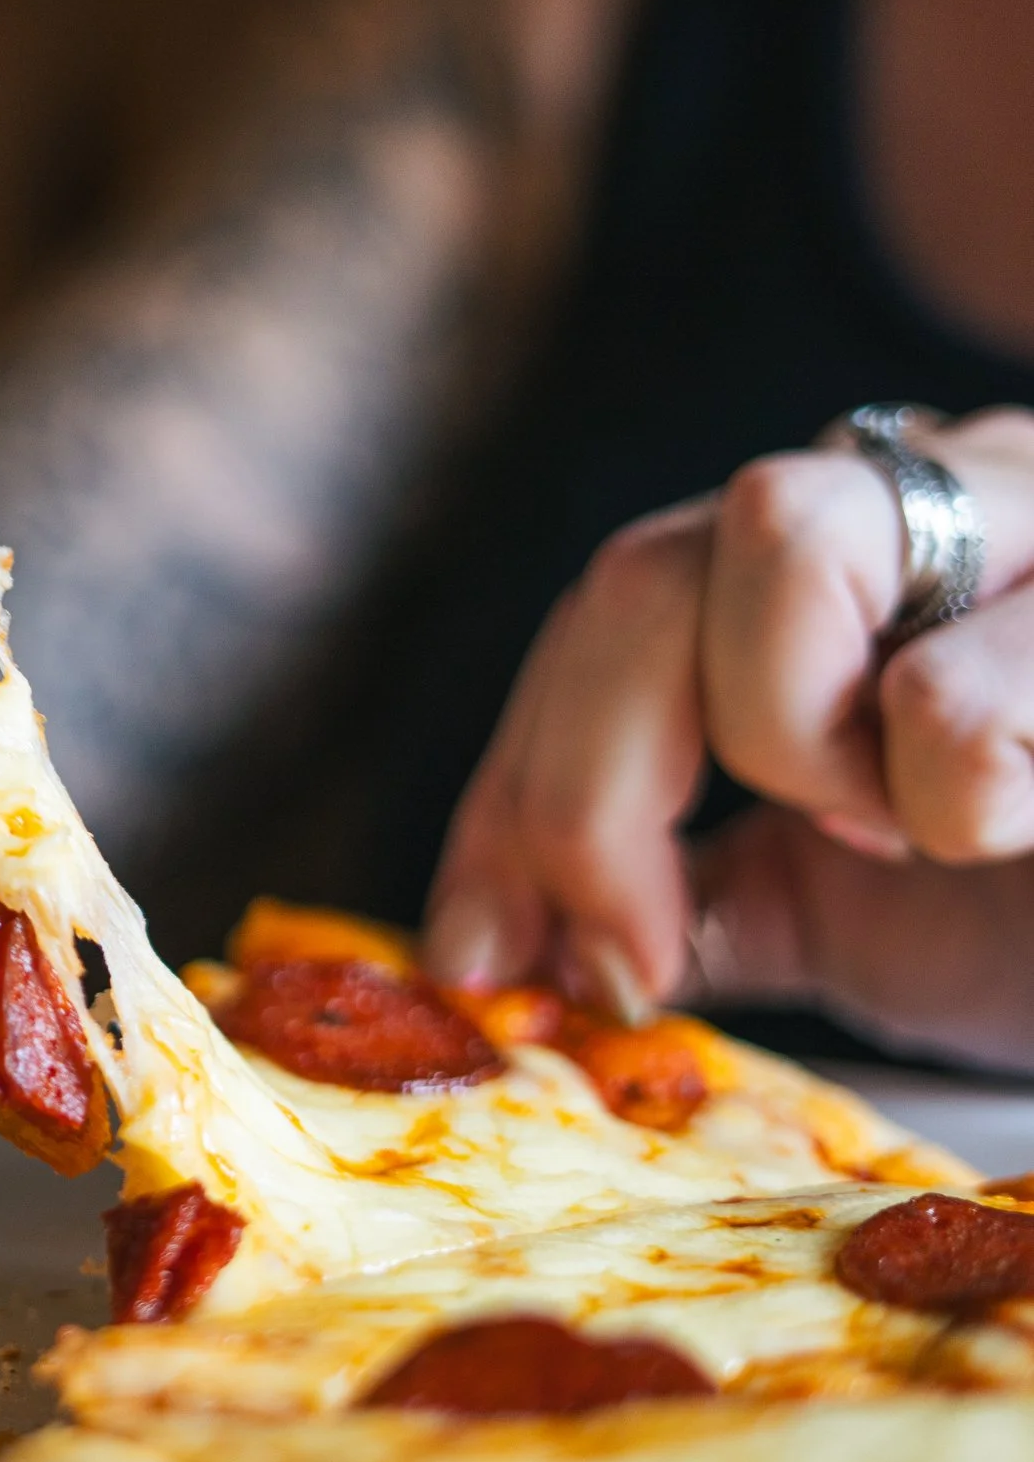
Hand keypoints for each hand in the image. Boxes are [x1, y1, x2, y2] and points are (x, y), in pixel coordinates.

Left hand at [424, 407, 1033, 1068]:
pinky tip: (1009, 829)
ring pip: (787, 527)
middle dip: (588, 789)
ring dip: (789, 731)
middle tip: (631, 958)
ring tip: (891, 833)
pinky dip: (946, 777)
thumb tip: (510, 944)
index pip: (608, 616)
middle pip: (647, 568)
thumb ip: (696, 896)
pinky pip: (962, 679)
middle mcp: (926, 503)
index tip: (480, 954)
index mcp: (834, 577)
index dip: (515, 787)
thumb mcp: (856, 912)